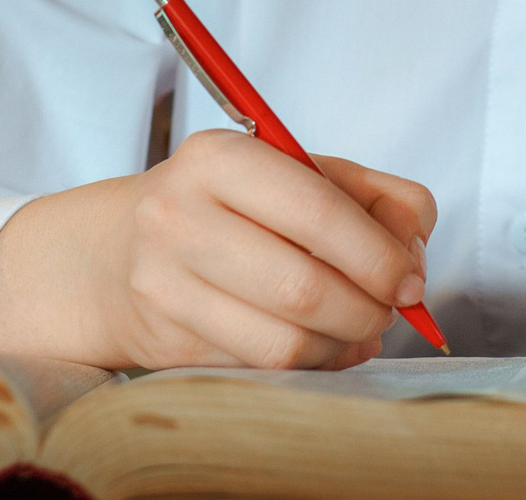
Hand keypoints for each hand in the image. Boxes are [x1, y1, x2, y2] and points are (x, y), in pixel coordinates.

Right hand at [0, 128, 435, 370]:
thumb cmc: (222, 205)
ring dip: (341, 346)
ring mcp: (164, 283)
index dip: (378, 253)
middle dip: (367, 310)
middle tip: (388, 311)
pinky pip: (259, 369)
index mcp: (220, 157)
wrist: (109, 252)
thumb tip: (415, 246)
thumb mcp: (290, 171)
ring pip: (283, 342)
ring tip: (357, 330)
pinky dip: (307, 364)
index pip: (316, 209)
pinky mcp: (164, 340)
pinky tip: (318, 345)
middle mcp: (180, 215)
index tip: (410, 278)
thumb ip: (371, 194)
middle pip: (303, 287)